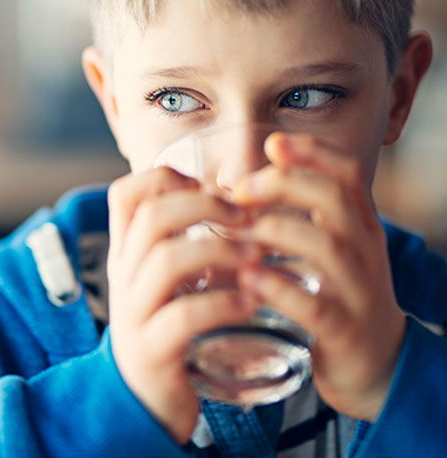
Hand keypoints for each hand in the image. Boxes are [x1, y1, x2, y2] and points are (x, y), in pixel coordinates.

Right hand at [107, 168, 258, 442]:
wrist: (140, 399)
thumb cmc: (164, 328)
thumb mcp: (164, 281)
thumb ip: (183, 244)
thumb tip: (232, 203)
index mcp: (126, 253)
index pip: (125, 194)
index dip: (164, 176)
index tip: (206, 185)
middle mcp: (123, 275)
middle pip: (151, 216)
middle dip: (205, 205)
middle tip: (245, 216)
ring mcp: (134, 313)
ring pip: (166, 259)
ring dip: (219, 250)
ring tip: (255, 256)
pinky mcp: (151, 350)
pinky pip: (184, 316)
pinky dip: (223, 302)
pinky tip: (249, 302)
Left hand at [234, 133, 406, 420]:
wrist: (376, 360)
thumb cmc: (339, 294)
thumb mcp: (329, 248)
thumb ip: (298, 217)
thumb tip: (244, 186)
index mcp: (359, 226)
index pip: (347, 174)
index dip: (313, 152)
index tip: (273, 144)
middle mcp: (364, 250)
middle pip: (334, 199)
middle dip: (285, 184)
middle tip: (241, 191)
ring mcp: (358, 291)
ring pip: (326, 246)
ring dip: (275, 232)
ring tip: (237, 233)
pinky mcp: (344, 331)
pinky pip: (314, 306)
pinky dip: (278, 288)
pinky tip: (248, 278)